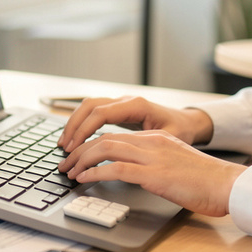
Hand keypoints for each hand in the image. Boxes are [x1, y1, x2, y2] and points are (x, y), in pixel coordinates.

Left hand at [56, 130, 244, 216]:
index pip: (115, 135)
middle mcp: (151, 142)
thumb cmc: (206, 181)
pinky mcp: (154, 173)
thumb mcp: (176, 164)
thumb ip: (155, 163)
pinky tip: (84, 179)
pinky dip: (95, 172)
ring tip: (69, 172)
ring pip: (105, 148)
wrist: (227, 185)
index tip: (77, 156)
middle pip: (105, 138)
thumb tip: (134, 173)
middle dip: (79, 150)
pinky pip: (116, 168)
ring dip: (82, 160)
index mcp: (156, 138)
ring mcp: (152, 156)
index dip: (91, 144)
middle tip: (65, 164)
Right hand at [57, 95, 213, 152]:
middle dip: (73, 126)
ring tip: (65, 144)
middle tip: (64, 148)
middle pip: (89, 106)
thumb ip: (146, 142)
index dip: (84, 130)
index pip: (101, 113)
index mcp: (136, 106)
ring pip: (88, 106)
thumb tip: (122, 151)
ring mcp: (121, 103)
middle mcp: (126, 101)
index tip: (74, 147)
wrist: (188, 122)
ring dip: (74, 123)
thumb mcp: (168, 138)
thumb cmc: (181, 130)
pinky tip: (76, 139)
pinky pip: (93, 111)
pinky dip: (81, 123)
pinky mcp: (118, 110)